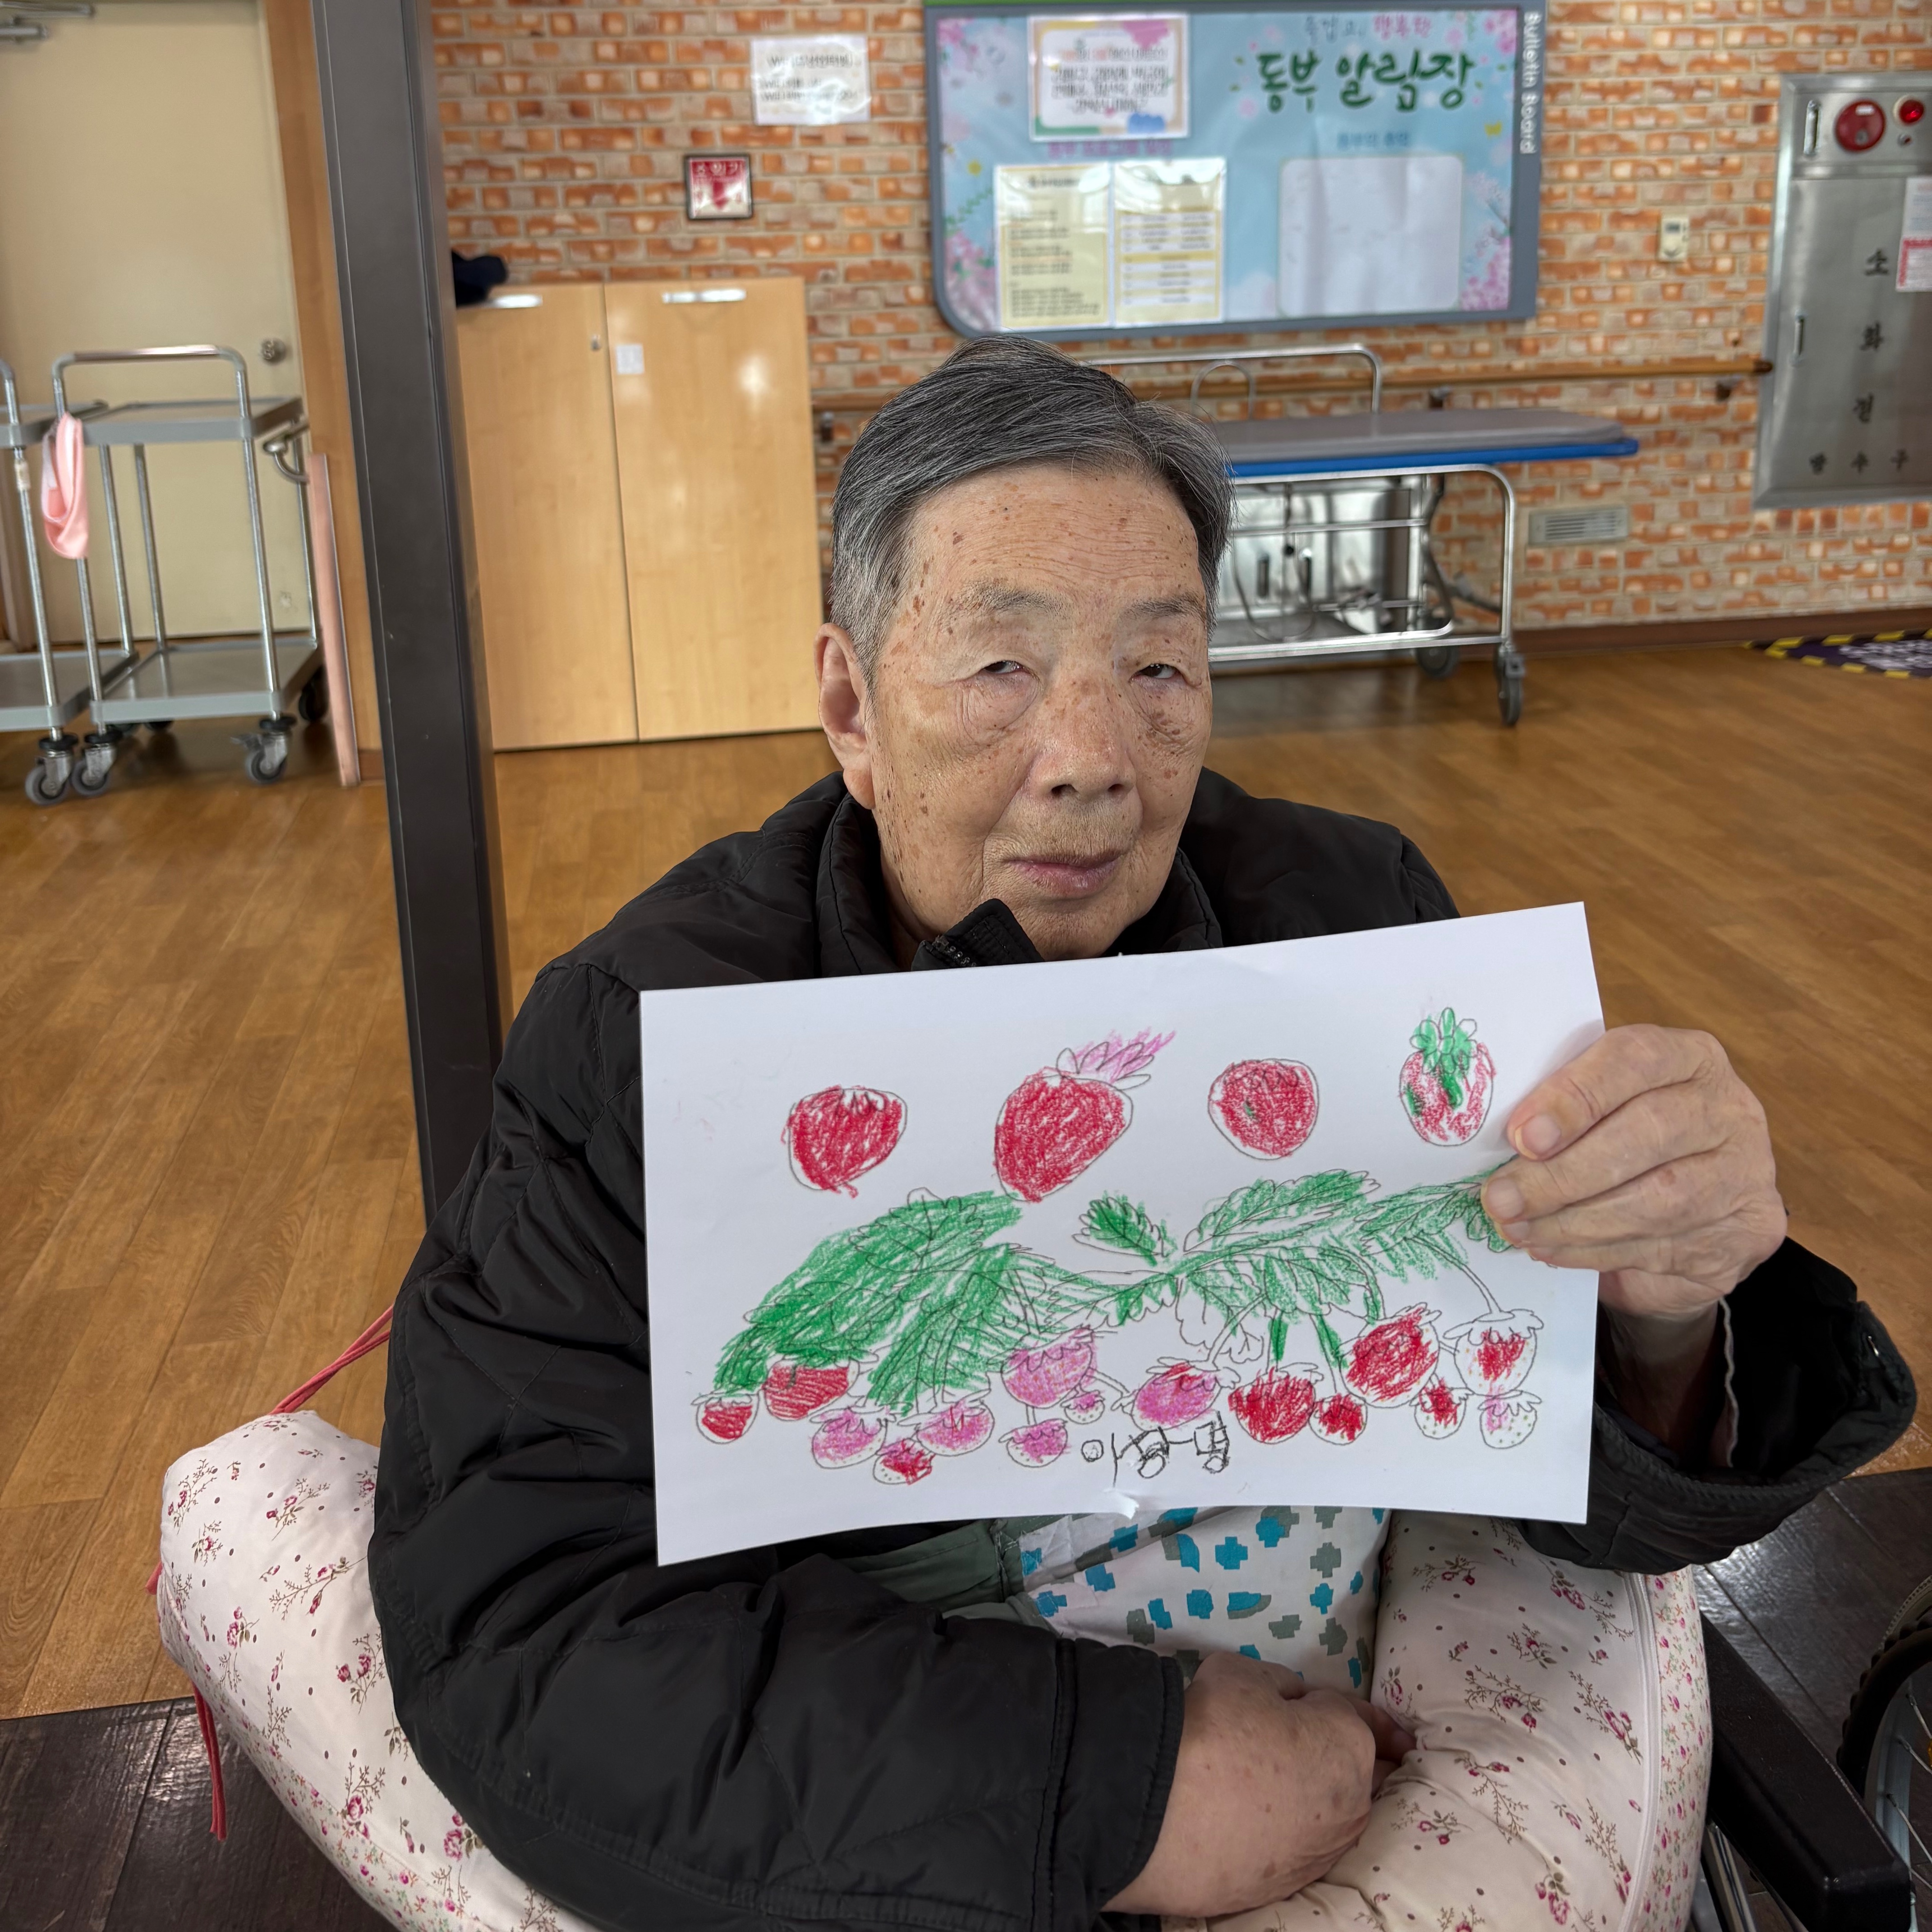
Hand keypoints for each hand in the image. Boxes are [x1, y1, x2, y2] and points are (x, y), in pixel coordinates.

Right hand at [1107, 1651, 1413, 1917]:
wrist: (1166, 1812)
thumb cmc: (1212, 1728)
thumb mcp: (1244, 1674)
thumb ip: (1279, 1686)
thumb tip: (1286, 1706)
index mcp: (1349, 1744)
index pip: (1360, 1716)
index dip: (1352, 1706)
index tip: (1353, 1712)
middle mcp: (1351, 1802)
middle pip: (1361, 1772)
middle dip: (1351, 1756)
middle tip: (1326, 1743)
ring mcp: (1323, 1850)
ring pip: (1336, 1814)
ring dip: (1322, 1796)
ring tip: (1290, 1783)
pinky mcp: (1291, 1882)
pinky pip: (1304, 1845)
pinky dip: (1293, 1830)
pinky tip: (1264, 1819)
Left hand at [1479, 1026, 1787, 1451]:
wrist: (1699, 1204)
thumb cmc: (1627, 1134)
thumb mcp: (1598, 1105)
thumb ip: (1562, 1109)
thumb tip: (1498, 1144)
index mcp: (1692, 1058)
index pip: (1636, 1060)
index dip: (1574, 1096)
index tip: (1521, 1135)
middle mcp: (1731, 1112)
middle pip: (1647, 1135)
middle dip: (1562, 1175)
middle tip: (1502, 1198)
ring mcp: (1747, 1176)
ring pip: (1657, 1202)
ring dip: (1573, 1222)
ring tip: (1519, 1229)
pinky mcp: (1747, 1236)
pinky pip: (1664, 1249)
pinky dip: (1596, 1254)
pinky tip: (1553, 1251)